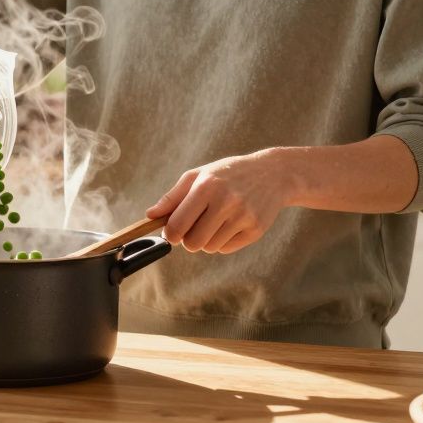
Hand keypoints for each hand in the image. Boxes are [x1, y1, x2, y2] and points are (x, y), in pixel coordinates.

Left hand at [145, 150, 295, 253]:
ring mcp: (243, 217)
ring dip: (206, 240)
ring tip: (215, 221)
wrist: (273, 174)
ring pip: (209, 247)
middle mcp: (226, 201)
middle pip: (193, 243)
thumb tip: (150, 216)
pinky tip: (230, 224)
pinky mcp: (256, 229)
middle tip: (195, 227)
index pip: (177, 225)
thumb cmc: (228, 174)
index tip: (172, 231)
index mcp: (206, 186)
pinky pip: (226, 249)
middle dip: (188, 239)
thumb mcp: (198, 175)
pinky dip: (223, 241)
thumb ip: (172, 197)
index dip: (171, 233)